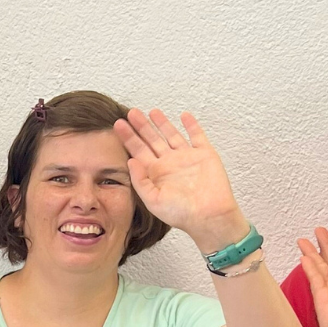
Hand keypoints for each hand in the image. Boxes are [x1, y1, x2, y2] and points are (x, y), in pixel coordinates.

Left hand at [113, 109, 245, 252]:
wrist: (209, 216)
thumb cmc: (181, 213)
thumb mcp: (153, 200)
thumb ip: (140, 181)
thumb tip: (130, 160)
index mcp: (156, 173)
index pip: (138, 151)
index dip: (128, 138)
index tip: (118, 125)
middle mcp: (170, 163)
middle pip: (152, 140)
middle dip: (142, 126)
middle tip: (131, 112)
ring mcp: (187, 157)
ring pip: (172, 135)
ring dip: (162, 123)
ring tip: (152, 111)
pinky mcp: (205, 154)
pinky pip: (197, 136)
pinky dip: (192, 125)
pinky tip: (184, 115)